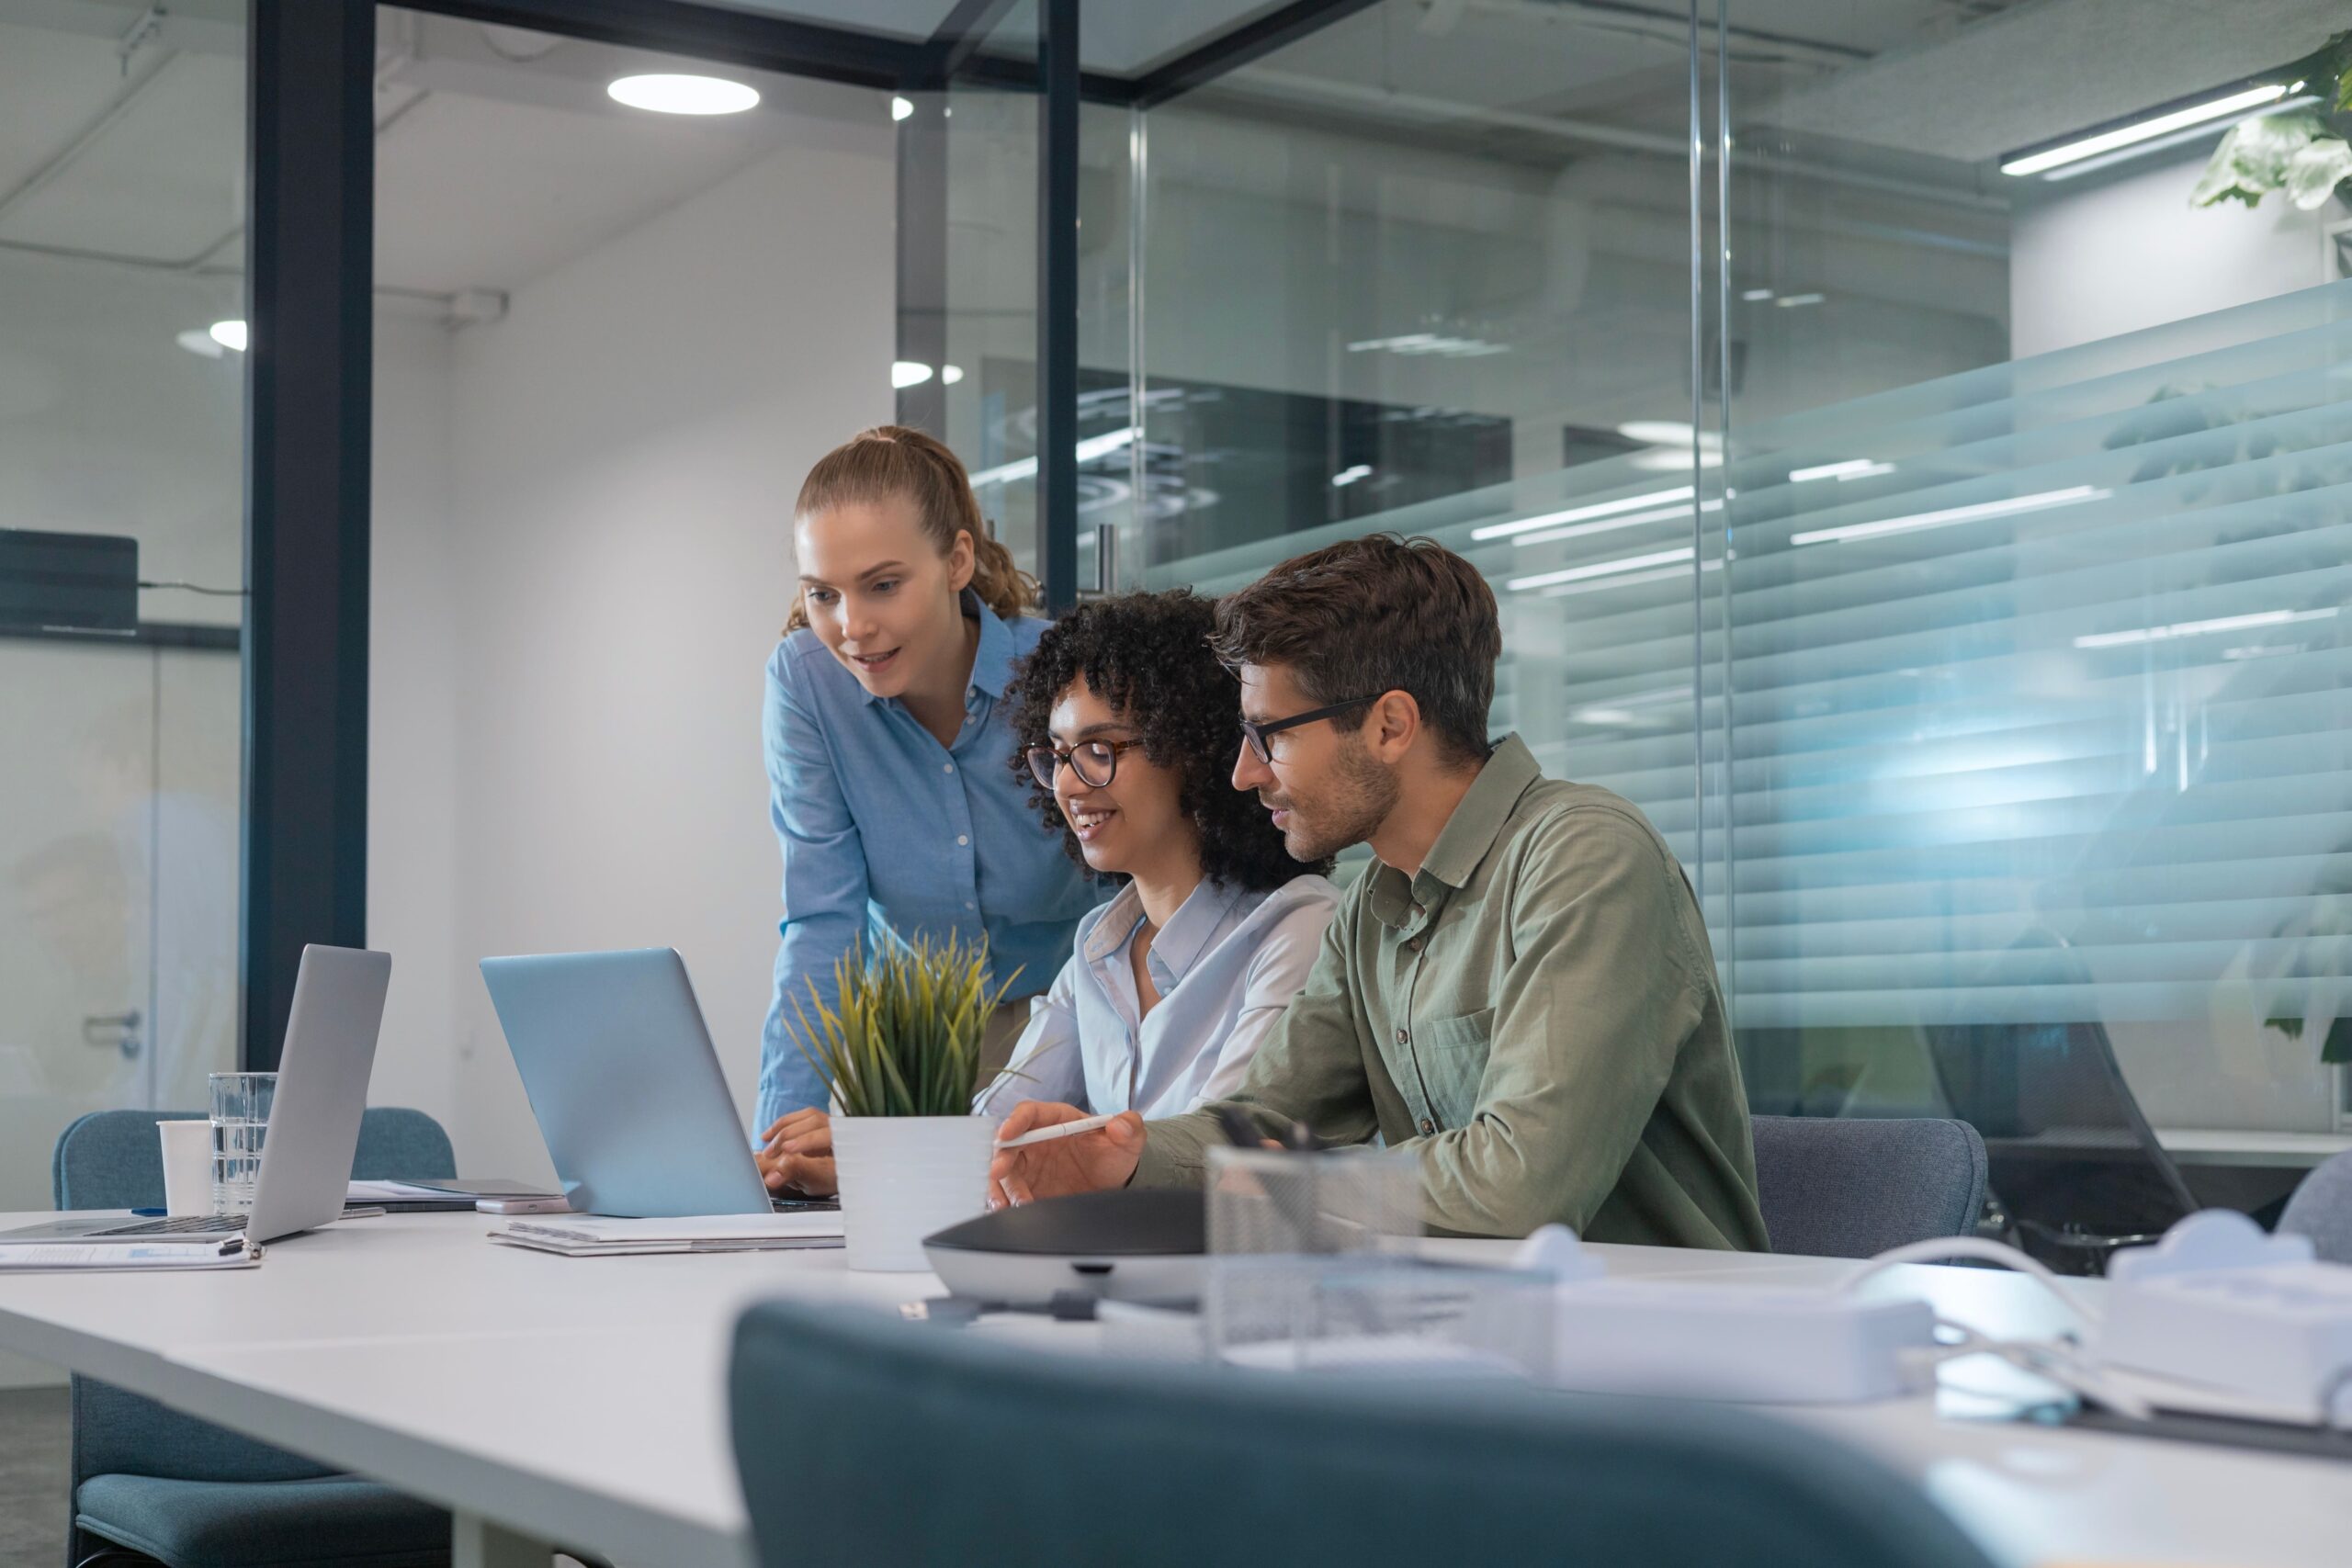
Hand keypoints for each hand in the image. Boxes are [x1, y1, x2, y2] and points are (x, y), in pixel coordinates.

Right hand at [756, 1107, 837, 1196]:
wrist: (842, 1174)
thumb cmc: (832, 1178)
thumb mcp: (817, 1181)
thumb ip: (796, 1174)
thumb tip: (771, 1177)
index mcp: (849, 1144)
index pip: (828, 1136)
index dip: (806, 1141)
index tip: (786, 1149)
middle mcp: (845, 1129)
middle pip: (817, 1121)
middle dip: (789, 1135)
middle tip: (770, 1153)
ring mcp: (834, 1123)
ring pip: (810, 1115)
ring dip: (784, 1127)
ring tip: (766, 1140)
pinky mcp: (823, 1121)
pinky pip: (805, 1116)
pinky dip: (786, 1123)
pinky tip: (770, 1134)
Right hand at [987, 1101, 1143, 1207]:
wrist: (1112, 1183)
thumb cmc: (1114, 1153)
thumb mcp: (1128, 1139)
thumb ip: (1129, 1128)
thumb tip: (1120, 1125)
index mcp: (1056, 1120)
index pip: (1029, 1113)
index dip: (1015, 1121)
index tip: (1006, 1134)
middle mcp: (1036, 1140)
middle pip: (1007, 1144)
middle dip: (999, 1158)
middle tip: (998, 1174)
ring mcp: (1029, 1165)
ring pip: (1003, 1172)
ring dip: (1001, 1187)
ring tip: (1009, 1205)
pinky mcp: (1026, 1188)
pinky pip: (1007, 1193)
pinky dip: (1004, 1202)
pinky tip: (1010, 1213)